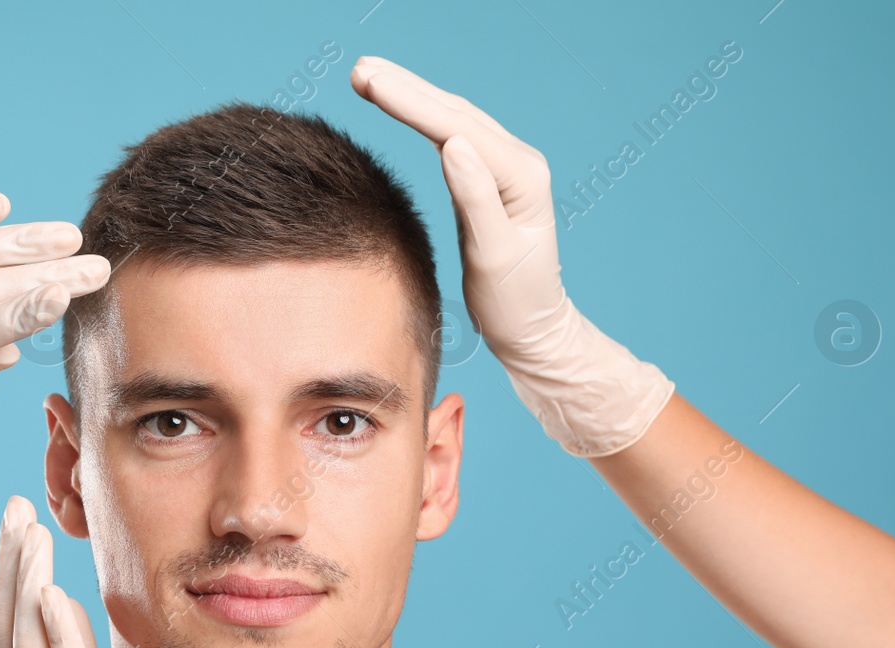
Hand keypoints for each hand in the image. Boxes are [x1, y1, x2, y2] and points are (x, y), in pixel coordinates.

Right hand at [350, 56, 672, 456]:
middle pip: (454, 112)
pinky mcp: (488, 180)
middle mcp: (517, 162)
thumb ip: (476, 200)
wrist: (534, 330)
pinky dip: (423, 117)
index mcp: (521, 176)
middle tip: (360, 70)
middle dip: (405, 88)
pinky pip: (452, 137)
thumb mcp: (494, 258)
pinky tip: (401, 103)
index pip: (457, 128)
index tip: (370, 81)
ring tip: (369, 78)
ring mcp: (504, 168)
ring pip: (452, 119)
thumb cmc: (516, 304)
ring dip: (411, 96)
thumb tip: (453, 145)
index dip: (411, 103)